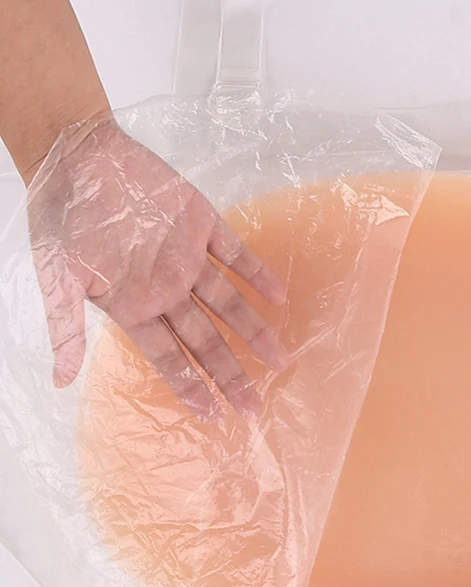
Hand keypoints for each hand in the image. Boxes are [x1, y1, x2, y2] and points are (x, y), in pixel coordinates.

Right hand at [26, 117, 287, 419]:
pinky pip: (236, 255)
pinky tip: (279, 298)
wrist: (75, 153)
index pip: (170, 357)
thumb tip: (59, 382)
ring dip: (254, 331)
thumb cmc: (60, 215)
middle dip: (230, 375)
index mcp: (135, 307)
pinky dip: (256, 273)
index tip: (214, 416)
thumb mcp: (56, 277)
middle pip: (206, 342)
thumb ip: (64, 329)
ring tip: (281, 361)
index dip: (191, 386)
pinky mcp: (202, 224)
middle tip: (255, 409)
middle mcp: (167, 290)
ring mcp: (186, 259)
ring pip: (228, 304)